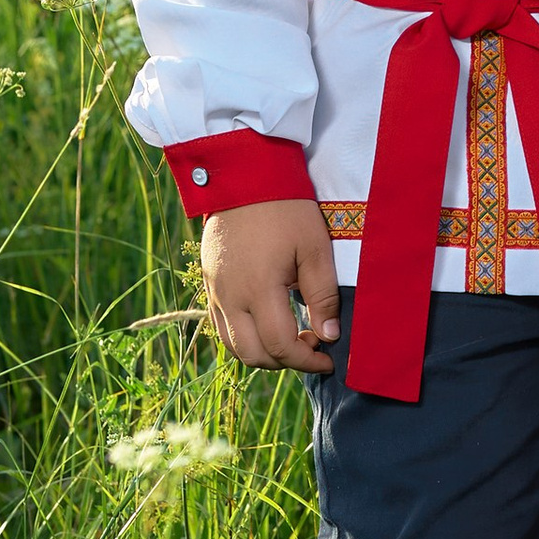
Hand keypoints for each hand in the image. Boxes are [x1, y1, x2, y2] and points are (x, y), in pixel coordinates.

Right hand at [202, 198, 340, 373]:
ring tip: (292, 338)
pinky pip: (222, 328)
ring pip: (234, 346)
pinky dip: (244, 338)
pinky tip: (267, 325)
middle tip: (312, 347)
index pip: (281, 346)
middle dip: (286, 362)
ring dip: (264, 353)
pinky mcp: (210, 284)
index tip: (328, 358)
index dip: (307, 360)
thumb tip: (328, 335)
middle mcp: (231, 298)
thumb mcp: (315, 248)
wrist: (243, 177)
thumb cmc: (286, 209)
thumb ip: (322, 295)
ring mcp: (215, 293)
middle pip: (254, 355)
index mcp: (258, 290)